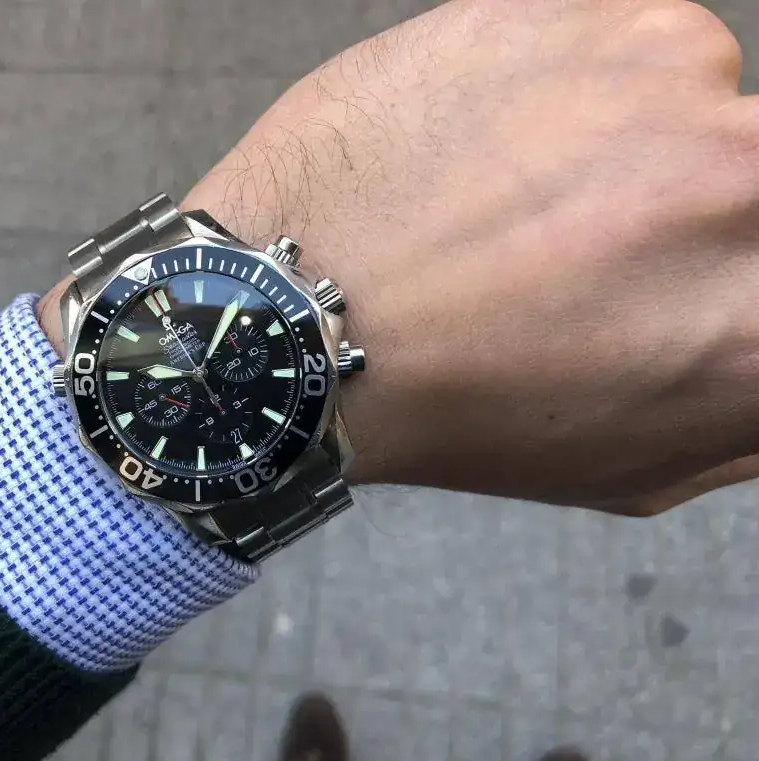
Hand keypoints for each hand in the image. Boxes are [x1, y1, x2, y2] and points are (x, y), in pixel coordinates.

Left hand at [42, 0, 758, 515]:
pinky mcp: (590, 13)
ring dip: (629, 143)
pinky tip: (488, 147)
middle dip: (686, 209)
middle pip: (751, 175)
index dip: (731, 269)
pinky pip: (625, 45)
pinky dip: (571, 87)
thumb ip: (753, 402)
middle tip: (596, 242)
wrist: (300, 316)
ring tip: (516, 202)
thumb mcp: (635, 462)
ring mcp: (672, 84)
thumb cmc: (450, 403)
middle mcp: (744, 188)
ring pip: (696, 101)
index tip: (695, 268)